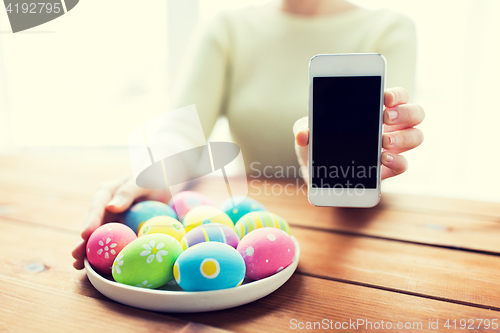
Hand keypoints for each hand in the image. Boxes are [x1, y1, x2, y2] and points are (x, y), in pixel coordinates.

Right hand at [71, 176, 166, 269]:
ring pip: (99, 238)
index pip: (97, 207)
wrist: (167, 185)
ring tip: (80, 266)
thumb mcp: (143, 180)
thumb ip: (128, 192)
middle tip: (76, 256)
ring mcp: (114, 221)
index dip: (90, 221)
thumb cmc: (154, 178)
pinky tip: (101, 269)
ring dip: (89, 252)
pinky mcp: (122, 231)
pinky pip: (115, 244)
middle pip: (93, 226)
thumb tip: (111, 207)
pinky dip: (107, 255)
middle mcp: (106, 208)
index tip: (85, 234)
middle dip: (83, 242)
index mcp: (108, 192)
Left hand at [293, 87, 424, 182]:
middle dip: (405, 113)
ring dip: (403, 138)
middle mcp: (390, 126)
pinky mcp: (387, 169)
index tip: (385, 97)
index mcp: (375, 110)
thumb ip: (304, 128)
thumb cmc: (317, 142)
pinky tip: (383, 159)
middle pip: (415, 114)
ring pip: (415, 137)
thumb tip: (303, 134)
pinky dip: (397, 161)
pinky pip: (403, 164)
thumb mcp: (308, 131)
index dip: (397, 94)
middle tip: (385, 118)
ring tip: (384, 141)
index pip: (398, 96)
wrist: (315, 171)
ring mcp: (391, 148)